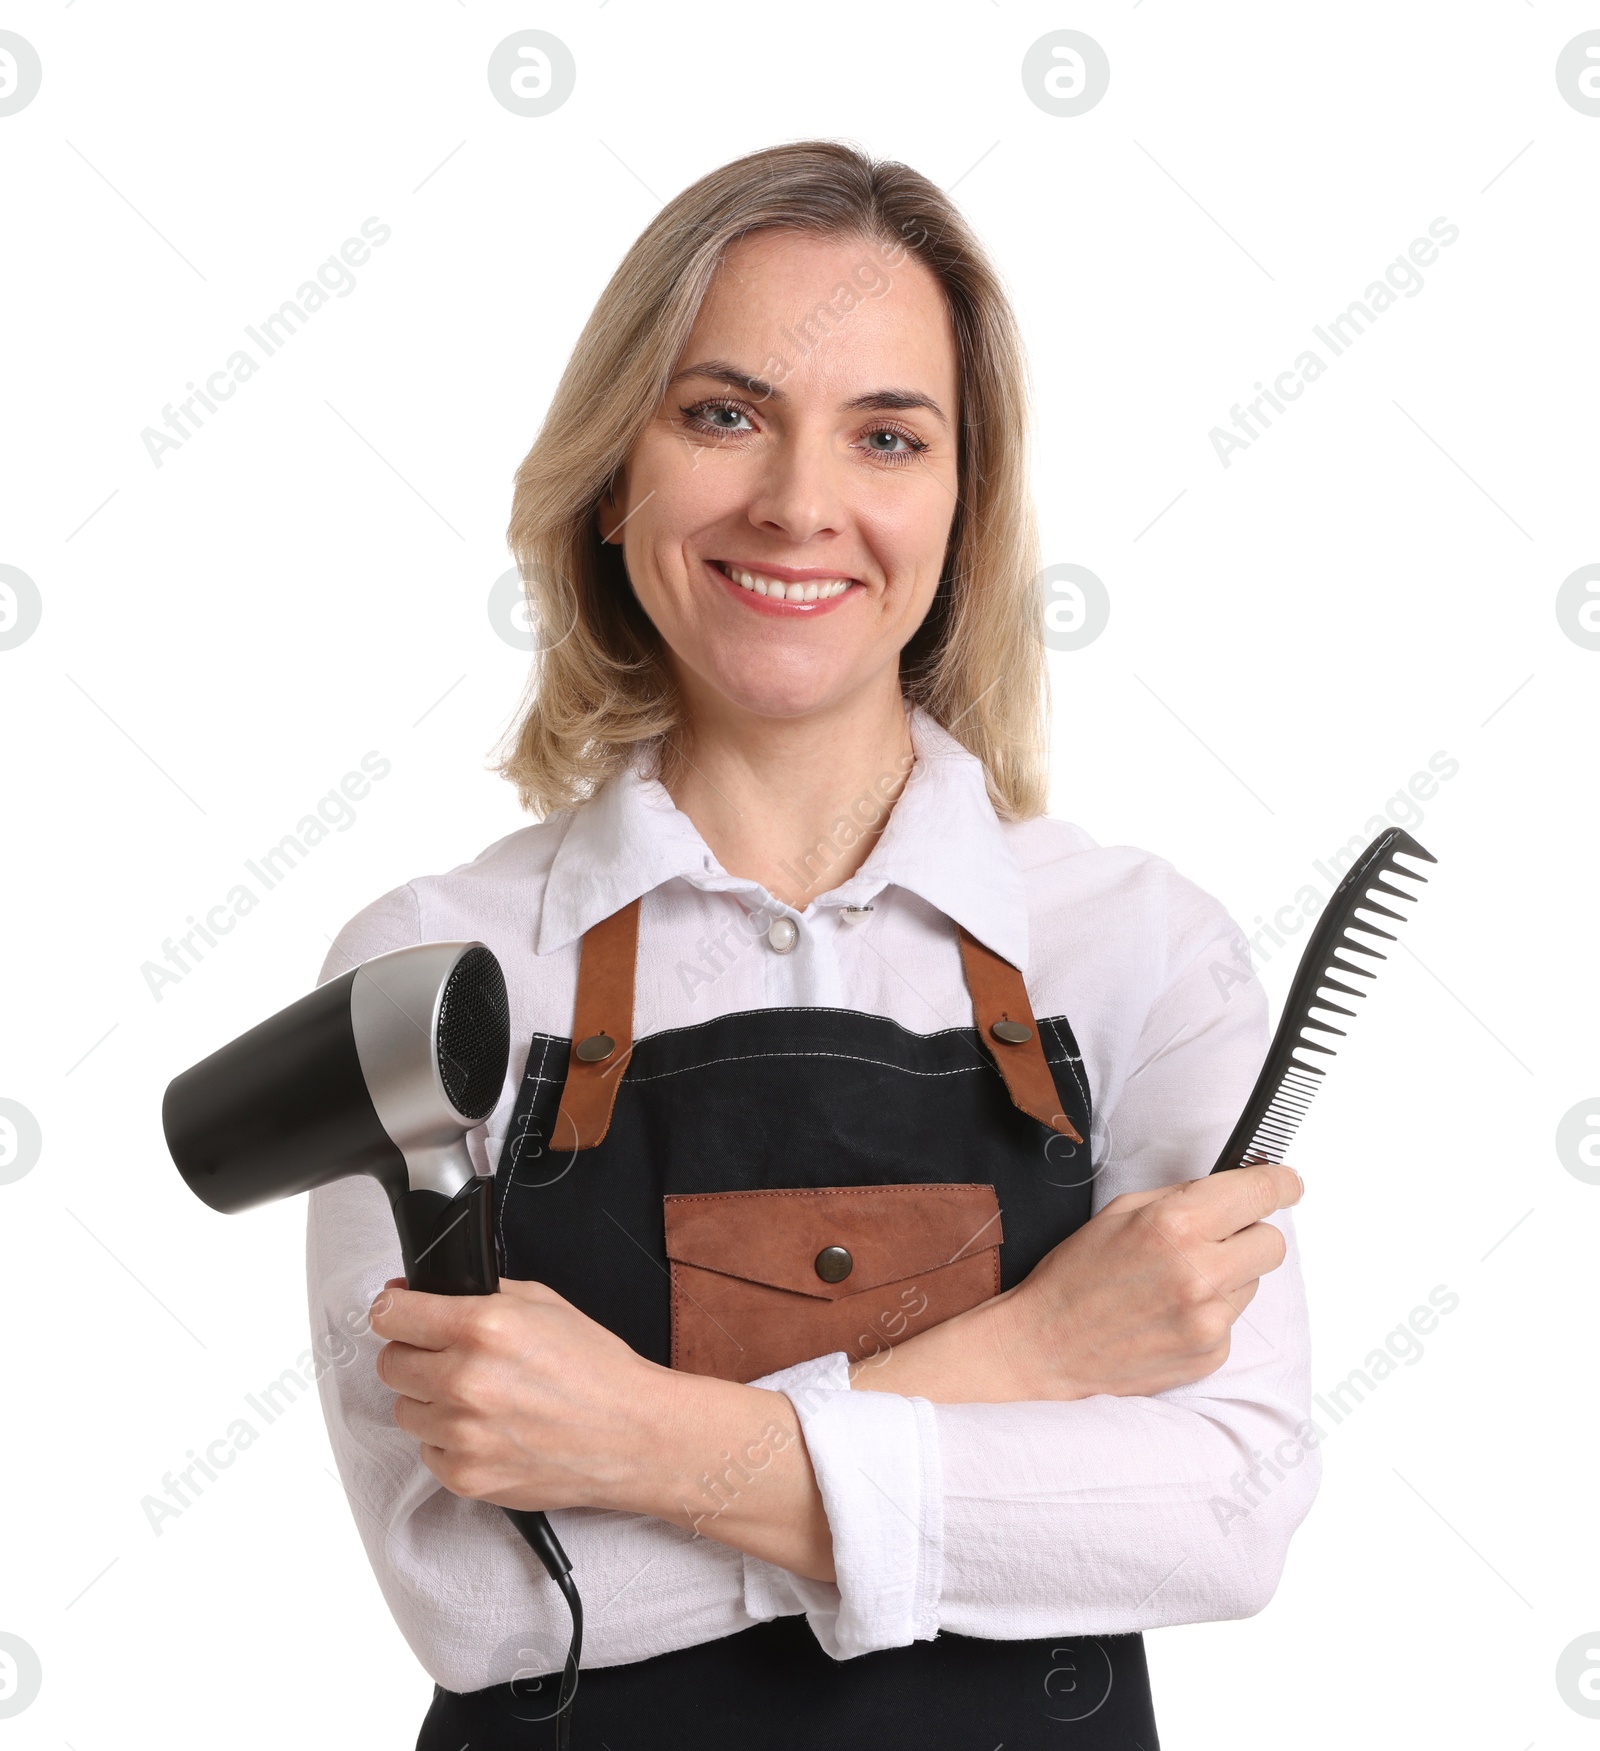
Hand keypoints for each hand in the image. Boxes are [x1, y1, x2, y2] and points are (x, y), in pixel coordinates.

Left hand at [370, 1276, 667, 1512]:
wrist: (632, 1435)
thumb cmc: (596, 1369)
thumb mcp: (543, 1304)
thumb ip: (481, 1293)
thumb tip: (423, 1292)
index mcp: (483, 1326)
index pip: (391, 1313)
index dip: (393, 1309)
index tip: (397, 1313)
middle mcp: (465, 1379)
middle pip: (390, 1363)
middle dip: (414, 1354)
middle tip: (449, 1357)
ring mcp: (462, 1433)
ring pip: (404, 1409)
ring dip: (430, 1400)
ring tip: (478, 1398)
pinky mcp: (465, 1476)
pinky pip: (428, 1449)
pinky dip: (449, 1440)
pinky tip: (489, 1429)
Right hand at [852, 1161, 1302, 1403]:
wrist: (1047, 1346)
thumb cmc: (1076, 1275)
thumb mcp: (1121, 1211)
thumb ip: (1183, 1198)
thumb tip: (1234, 1191)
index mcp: (1177, 1225)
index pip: (1260, 1193)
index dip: (1279, 1183)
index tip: (1287, 1182)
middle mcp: (1202, 1273)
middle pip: (1272, 1242)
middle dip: (1248, 1234)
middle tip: (1212, 1238)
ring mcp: (1209, 1321)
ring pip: (1252, 1283)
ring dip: (1226, 1276)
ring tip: (1173, 1283)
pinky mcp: (1211, 1355)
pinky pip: (1232, 1321)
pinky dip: (1210, 1313)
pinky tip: (1168, 1314)